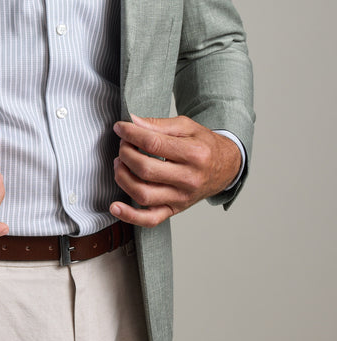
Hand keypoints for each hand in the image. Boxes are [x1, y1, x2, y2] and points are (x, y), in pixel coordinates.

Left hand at [110, 115, 241, 227]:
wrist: (226, 167)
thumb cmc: (204, 145)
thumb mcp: (187, 127)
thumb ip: (158, 124)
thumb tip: (132, 121)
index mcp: (194, 154)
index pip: (153, 144)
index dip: (131, 134)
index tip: (120, 127)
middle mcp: (189, 179)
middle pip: (146, 170)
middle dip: (126, 154)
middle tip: (123, 144)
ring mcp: (181, 198)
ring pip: (144, 194)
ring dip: (123, 177)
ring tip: (119, 163)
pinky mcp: (175, 210)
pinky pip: (150, 219)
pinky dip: (130, 216)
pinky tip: (115, 206)